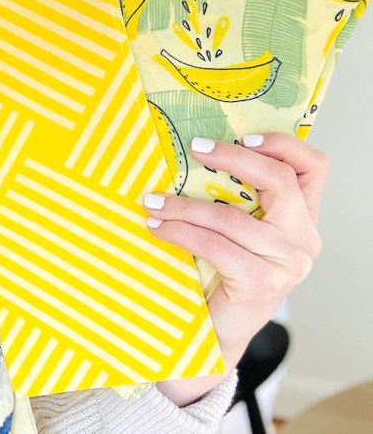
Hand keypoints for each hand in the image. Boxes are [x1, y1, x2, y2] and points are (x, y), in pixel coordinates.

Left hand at [143, 132, 327, 404]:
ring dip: (184, 205)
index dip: (283, 145)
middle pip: (277, 180)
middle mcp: (303, 239)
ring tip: (153, 201)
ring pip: (230, 216)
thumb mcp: (238, 229)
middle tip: (193, 148)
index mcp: (302, 218)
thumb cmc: (225, 273)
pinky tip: (157, 227)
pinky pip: (213, 244)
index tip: (244, 136)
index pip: (313, 168)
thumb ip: (237, 197)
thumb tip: (196, 149)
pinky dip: (178, 232)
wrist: (220, 330)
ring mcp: (287, 263)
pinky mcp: (261, 283)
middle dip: (232, 158)